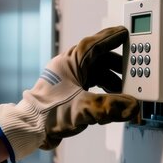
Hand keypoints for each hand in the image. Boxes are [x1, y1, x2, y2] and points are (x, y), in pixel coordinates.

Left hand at [0, 26, 138, 161]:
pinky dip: (104, 90)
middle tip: (132, 69)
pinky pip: (91, 85)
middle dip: (117, 65)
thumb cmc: (47, 114)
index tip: (125, 33)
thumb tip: (132, 106)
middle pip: (99, 59)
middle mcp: (69, 68)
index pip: (95, 44)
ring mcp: (69, 80)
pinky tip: (111, 100)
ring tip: (125, 90)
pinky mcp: (69, 92)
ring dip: (112, 80)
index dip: (112, 38)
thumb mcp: (82, 108)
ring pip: (96, 73)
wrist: (29, 129)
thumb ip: (110, 106)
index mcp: (70, 62)